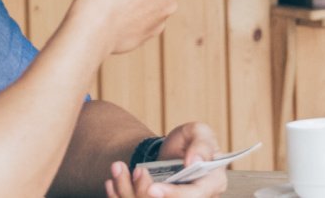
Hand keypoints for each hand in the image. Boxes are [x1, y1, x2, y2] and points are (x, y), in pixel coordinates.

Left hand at [104, 122, 226, 197]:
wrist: (171, 153)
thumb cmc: (191, 141)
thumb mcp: (199, 132)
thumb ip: (201, 143)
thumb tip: (195, 160)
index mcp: (212, 183)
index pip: (194, 196)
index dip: (173, 195)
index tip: (152, 189)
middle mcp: (197, 197)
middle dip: (145, 193)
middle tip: (134, 174)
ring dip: (128, 192)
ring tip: (117, 168)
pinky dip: (120, 196)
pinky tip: (112, 182)